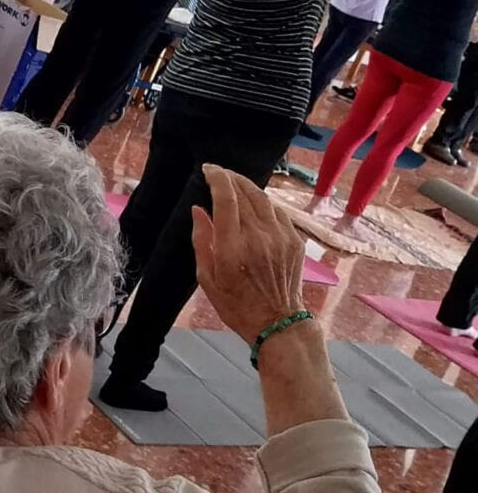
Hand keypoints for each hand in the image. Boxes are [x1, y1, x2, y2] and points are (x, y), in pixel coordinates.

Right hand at [191, 166, 308, 346]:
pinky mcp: (294, 240)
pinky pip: (277, 211)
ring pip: (262, 198)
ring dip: (246, 186)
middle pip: (245, 192)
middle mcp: (258, 236)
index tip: (207, 170)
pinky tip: (254, 205)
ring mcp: (280, 237)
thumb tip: (198, 209)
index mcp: (232, 247)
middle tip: (217, 174)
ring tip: (234, 183)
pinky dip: (263, 203)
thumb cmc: (236, 304)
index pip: (226, 197)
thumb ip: (201, 240)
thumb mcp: (207, 278)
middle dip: (229, 178)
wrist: (277, 322)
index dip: (216, 177)